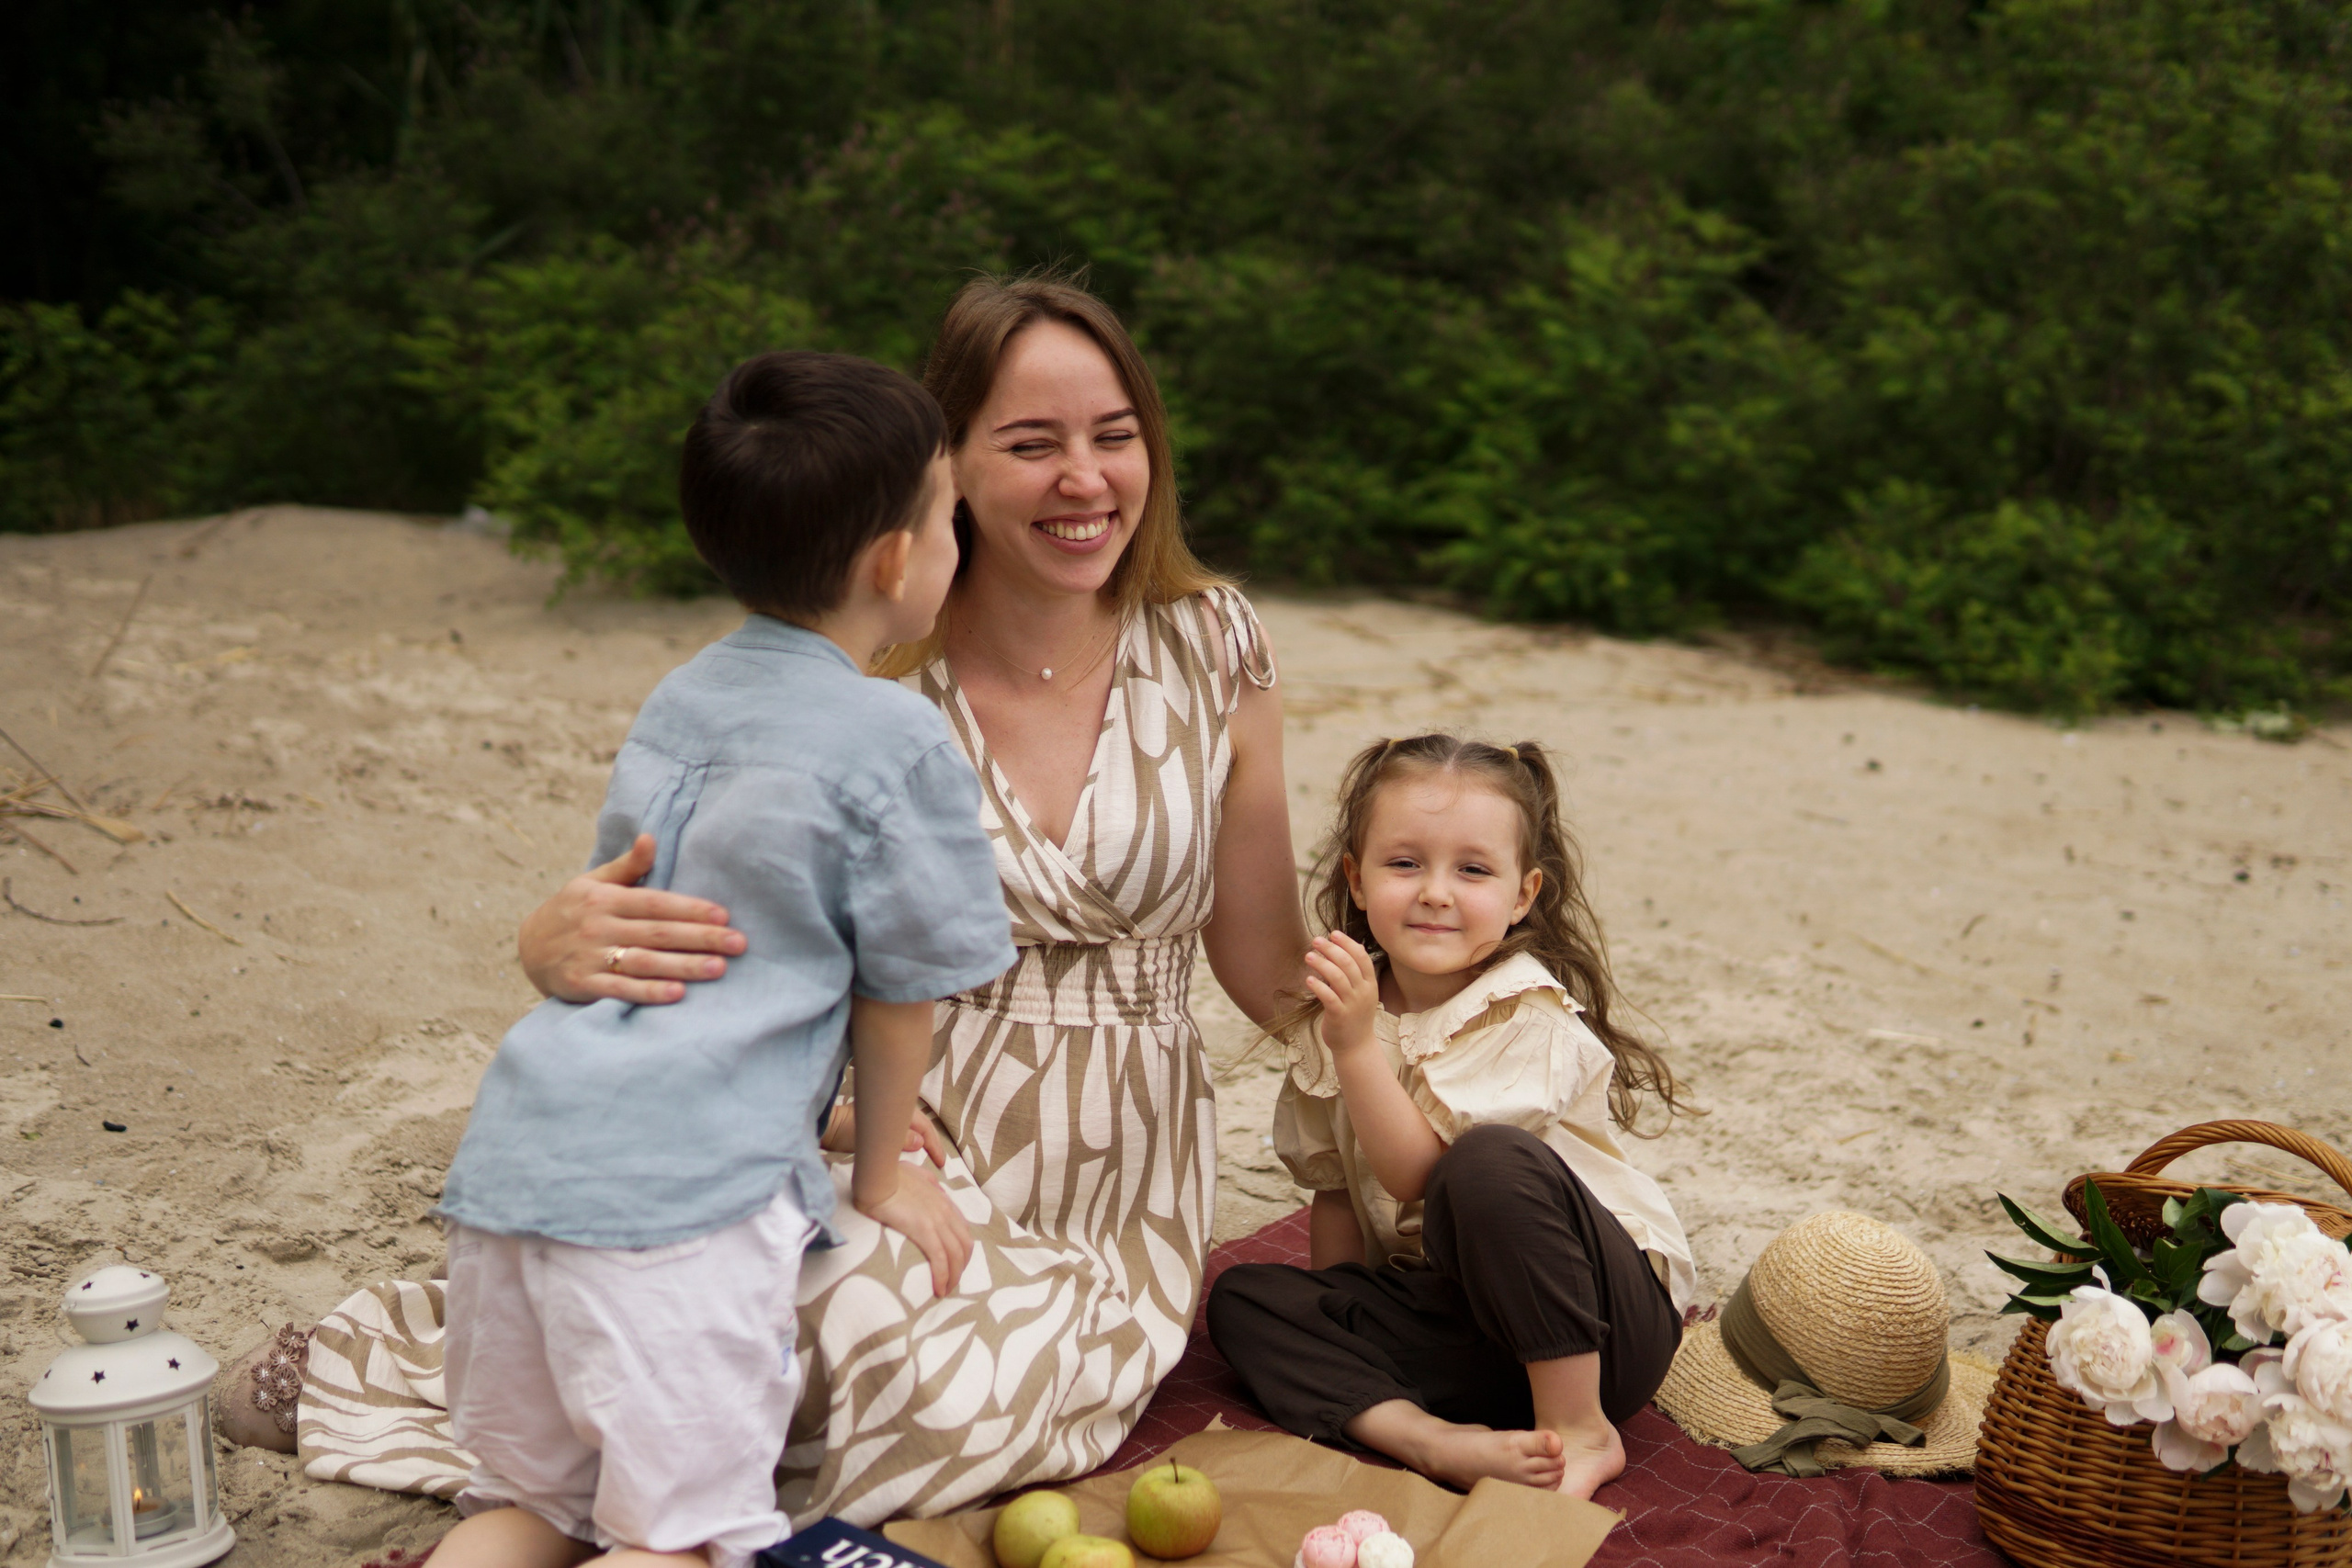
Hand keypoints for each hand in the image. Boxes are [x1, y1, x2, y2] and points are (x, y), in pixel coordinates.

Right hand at [518, 833, 746, 1003]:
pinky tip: (677, 994)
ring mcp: (590, 956)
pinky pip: (619, 989)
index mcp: (605, 898)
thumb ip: (627, 866)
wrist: (529, 947)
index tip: (725, 916)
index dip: (690, 909)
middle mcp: (599, 925)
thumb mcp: (593, 882)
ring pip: (644, 961)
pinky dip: (648, 992)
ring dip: (683, 966)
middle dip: (701, 938)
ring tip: (718, 969)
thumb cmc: (574, 911)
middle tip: (739, 944)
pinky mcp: (582, 984)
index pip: (655, 903)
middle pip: (658, 933)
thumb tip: (651, 838)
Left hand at [820, 1102, 951, 1166]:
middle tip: (939, 1163)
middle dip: (932, 1144)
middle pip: (923, 1127)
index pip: (926, 1128)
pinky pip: (904, 1134)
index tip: (941, 1163)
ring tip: (929, 1160)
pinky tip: (912, 1153)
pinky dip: (911, 1143)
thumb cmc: (845, 1130)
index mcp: (898, 1111)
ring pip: (914, 1130)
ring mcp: (890, 1117)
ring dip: (923, 1143)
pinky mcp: (883, 1126)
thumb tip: (920, 1143)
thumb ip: (897, 1140)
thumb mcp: (872, 1137)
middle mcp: (897, 1112)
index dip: (935, 1145)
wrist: (827, 1128)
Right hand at [854, 1161, 972, 1297]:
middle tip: (950, 1282)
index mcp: (944, 1201)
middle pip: (965, 1245)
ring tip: (944, 1291)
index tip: (953, 1263)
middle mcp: (946, 1212)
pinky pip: (940, 1259)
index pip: (963, 1230)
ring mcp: (937, 1221)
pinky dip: (942, 1276)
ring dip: (954, 1276)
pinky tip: (938, 1289)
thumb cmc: (891, 1175)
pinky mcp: (924, 1230)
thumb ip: (927, 1181)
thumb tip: (931, 1186)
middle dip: (961, 1267)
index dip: (962, 1249)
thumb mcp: (916, 1174)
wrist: (878, 1176)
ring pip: (956, 1255)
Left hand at [1304, 930, 1379, 1056]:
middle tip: (1316, 941)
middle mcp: (1363, 992)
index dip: (1347, 943)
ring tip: (1308, 956)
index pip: (1361, 957)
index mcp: (1369, 984)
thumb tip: (1351, 946)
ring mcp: (1352, 1004)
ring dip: (1322, 964)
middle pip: (1348, 964)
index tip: (1333, 934)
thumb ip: (1357, 972)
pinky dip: (1318, 987)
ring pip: (1337, 978)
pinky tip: (1308, 980)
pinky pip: (1329, 997)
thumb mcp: (1363, 992)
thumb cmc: (1355, 1015)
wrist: (1356, 1046)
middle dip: (1331, 949)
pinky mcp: (1340, 1016)